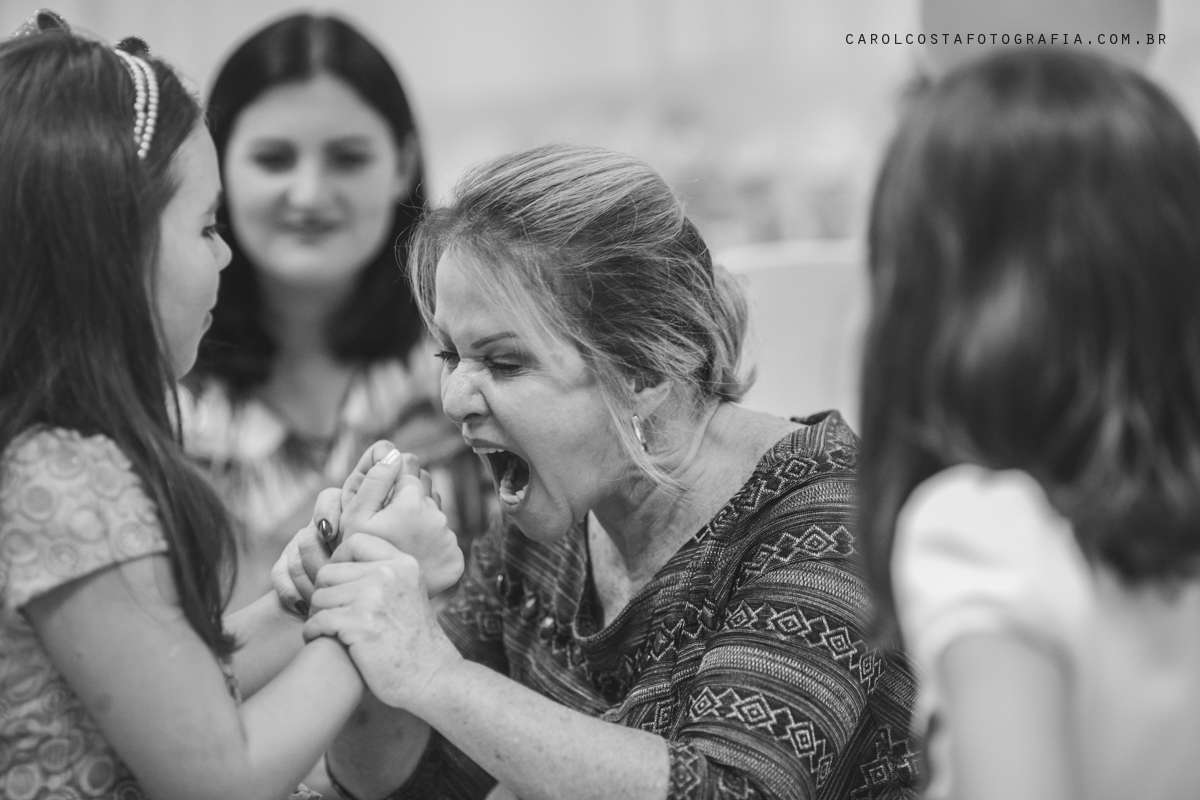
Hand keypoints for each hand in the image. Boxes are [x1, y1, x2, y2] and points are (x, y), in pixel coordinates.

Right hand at [271, 445, 462, 612]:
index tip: (380, 501)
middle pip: (426, 488)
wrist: (379, 608)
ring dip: (420, 521)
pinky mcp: (456, 560)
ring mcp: (449, 539)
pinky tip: (410, 558)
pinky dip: (429, 545)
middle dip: (408, 496)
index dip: (391, 481)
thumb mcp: (354, 518)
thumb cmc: (357, 559)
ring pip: (435, 513)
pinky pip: (444, 539)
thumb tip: (392, 452)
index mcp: (412, 502)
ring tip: (398, 542)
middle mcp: (437, 517)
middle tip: (388, 521)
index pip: (408, 466)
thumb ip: (374, 480)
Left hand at [305, 534, 463, 710]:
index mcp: (403, 563)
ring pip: (320, 596)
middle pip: (329, 571)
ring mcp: (374, 598)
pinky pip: (318, 620)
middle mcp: (389, 574)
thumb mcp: (410, 593)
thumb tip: (340, 563)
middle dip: (324, 594)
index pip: (356, 541)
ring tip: (328, 630)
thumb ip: (384, 575)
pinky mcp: (360, 625)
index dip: (338, 559)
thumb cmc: (414, 640)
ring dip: (317, 615)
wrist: (431, 677)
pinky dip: (313, 632)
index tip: (339, 583)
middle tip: (329, 613)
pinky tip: (321, 640)